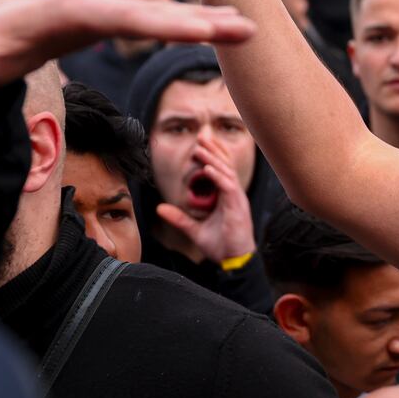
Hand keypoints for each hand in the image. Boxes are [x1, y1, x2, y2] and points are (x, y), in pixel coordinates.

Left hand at [0, 0, 252, 88]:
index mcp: (67, 12)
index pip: (117, 15)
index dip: (157, 22)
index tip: (196, 30)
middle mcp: (93, 4)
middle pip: (151, 11)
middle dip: (197, 19)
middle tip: (246, 27)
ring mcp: (106, 9)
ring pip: (160, 14)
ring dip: (204, 20)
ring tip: (248, 28)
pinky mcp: (113, 19)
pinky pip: (156, 21)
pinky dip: (190, 24)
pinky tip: (220, 28)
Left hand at [155, 138, 256, 263]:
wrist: (235, 261)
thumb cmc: (221, 246)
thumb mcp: (195, 230)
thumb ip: (179, 218)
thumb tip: (160, 208)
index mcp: (227, 198)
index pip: (221, 171)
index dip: (213, 157)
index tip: (200, 145)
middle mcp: (234, 196)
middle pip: (225, 167)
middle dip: (214, 151)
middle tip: (201, 137)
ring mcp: (237, 201)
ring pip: (226, 173)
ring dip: (213, 159)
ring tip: (201, 148)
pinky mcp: (238, 208)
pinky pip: (229, 187)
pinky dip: (218, 177)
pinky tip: (208, 169)